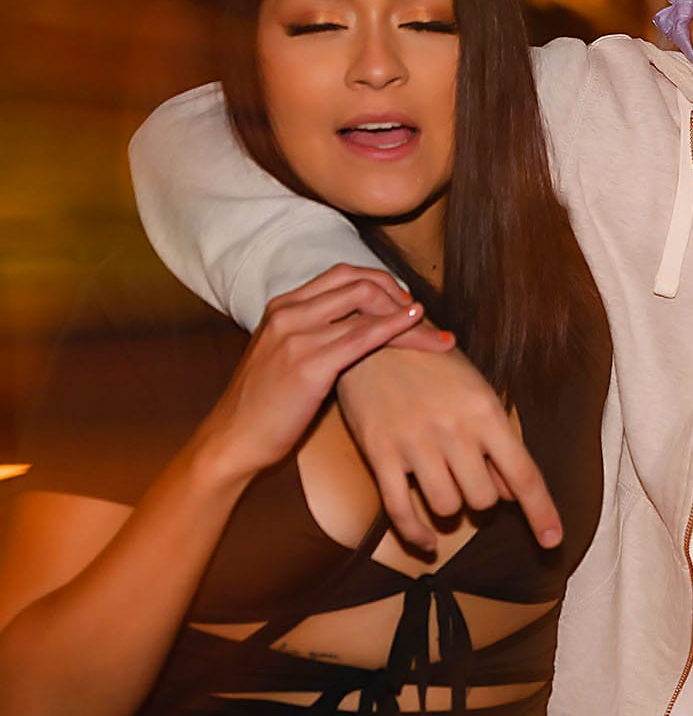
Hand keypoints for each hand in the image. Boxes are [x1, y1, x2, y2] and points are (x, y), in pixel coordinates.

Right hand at [196, 266, 430, 482]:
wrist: (232, 439)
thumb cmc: (264, 405)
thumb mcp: (285, 355)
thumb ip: (316, 333)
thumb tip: (362, 326)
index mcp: (282, 306)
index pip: (342, 275)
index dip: (381, 283)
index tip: (405, 302)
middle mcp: (288, 313)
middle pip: (358, 282)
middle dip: (399, 294)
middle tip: (424, 316)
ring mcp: (296, 336)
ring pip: (367, 306)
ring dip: (410, 318)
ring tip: (436, 334)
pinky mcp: (309, 364)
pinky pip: (364, 336)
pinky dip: (396, 328)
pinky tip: (417, 329)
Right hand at [336, 347, 561, 553]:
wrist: (375, 337)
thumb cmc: (433, 364)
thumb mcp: (476, 392)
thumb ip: (494, 442)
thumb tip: (508, 493)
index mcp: (486, 412)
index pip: (523, 474)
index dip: (541, 511)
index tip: (552, 540)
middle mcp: (454, 430)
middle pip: (483, 500)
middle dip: (483, 500)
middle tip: (471, 479)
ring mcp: (415, 443)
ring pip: (447, 507)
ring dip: (450, 507)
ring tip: (445, 485)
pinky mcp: (379, 453)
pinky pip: (400, 511)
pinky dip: (416, 533)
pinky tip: (427, 540)